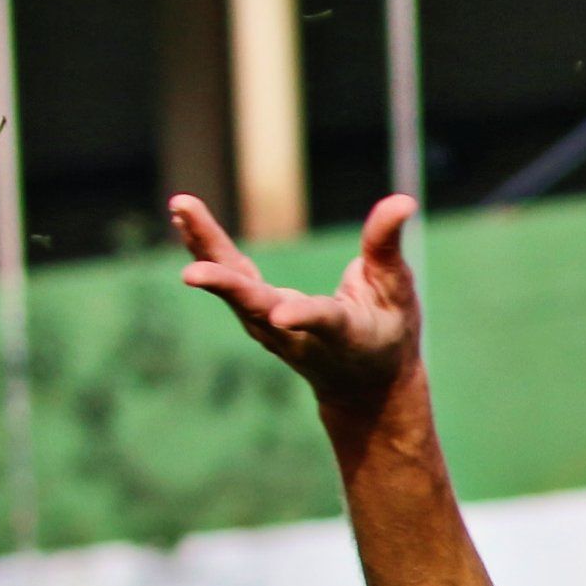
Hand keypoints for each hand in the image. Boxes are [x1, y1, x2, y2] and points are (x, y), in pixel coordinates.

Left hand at [175, 192, 421, 413]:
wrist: (361, 385)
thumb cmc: (388, 335)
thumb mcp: (398, 293)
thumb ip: (388, 248)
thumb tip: (403, 200)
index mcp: (342, 335)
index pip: (323, 322)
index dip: (304, 317)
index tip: (283, 316)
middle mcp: (297, 336)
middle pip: (257, 308)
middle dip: (226, 286)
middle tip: (191, 273)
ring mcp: (268, 327)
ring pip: (232, 287)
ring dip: (204, 248)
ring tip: (182, 208)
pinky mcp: (253, 312)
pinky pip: (225, 275)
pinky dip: (203, 245)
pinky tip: (182, 215)